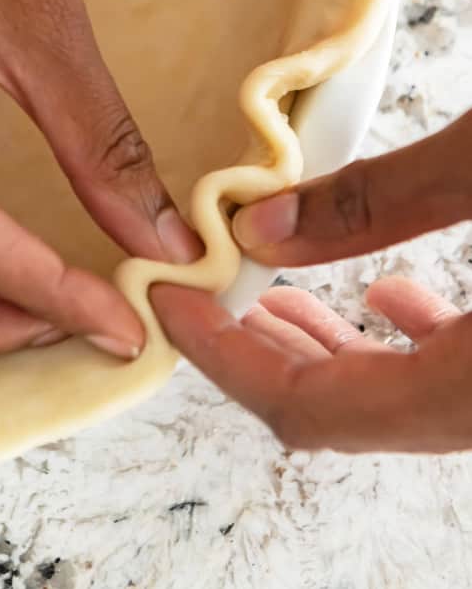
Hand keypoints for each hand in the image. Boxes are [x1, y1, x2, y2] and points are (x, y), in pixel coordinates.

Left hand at [154, 111, 471, 451]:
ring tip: (269, 292)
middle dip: (258, 350)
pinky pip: (442, 375)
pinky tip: (384, 294)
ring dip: (323, 346)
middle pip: (343, 410)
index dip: (224, 355)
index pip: (310, 405)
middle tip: (200, 291)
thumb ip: (374, 201)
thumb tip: (259, 228)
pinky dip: (398, 343)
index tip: (170, 301)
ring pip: (393, 397)